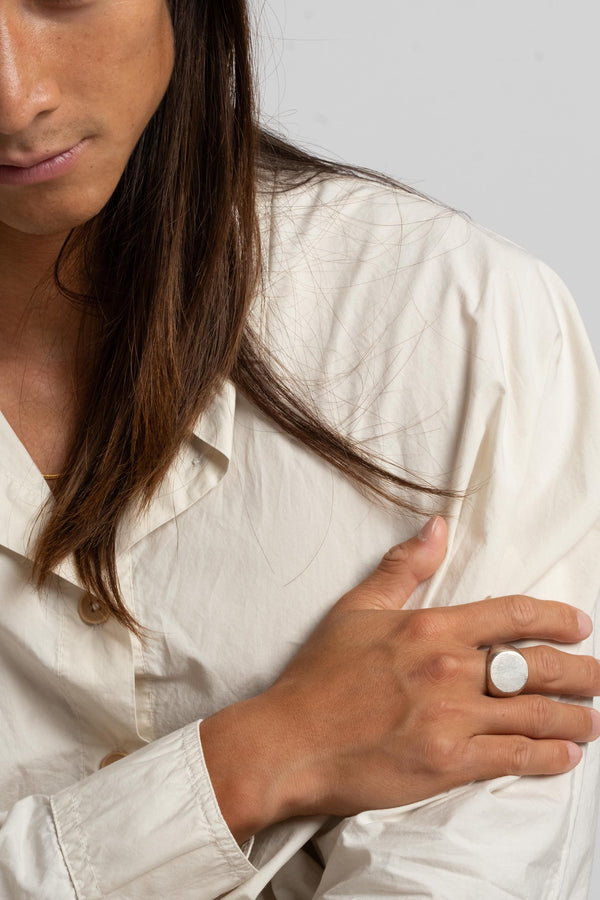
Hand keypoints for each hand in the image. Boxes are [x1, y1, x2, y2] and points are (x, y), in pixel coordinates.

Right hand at [200, 516, 599, 841]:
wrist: (289, 741)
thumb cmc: (318, 677)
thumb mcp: (356, 609)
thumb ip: (403, 568)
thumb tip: (437, 527)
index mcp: (430, 627)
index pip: (511, 614)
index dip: (555, 618)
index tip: (579, 624)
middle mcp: (449, 669)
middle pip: (537, 665)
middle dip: (581, 670)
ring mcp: (452, 718)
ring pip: (537, 713)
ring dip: (576, 716)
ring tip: (594, 718)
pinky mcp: (449, 763)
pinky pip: (516, 757)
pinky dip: (550, 756)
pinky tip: (567, 755)